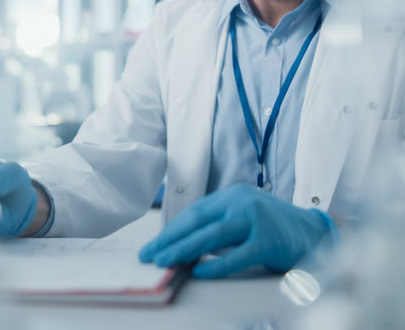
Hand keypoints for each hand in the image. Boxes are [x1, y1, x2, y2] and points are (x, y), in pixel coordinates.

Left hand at [139, 183, 336, 277]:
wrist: (316, 233)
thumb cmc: (274, 228)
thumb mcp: (244, 217)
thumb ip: (219, 225)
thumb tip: (184, 245)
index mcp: (233, 195)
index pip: (195, 211)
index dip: (172, 229)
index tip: (155, 244)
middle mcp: (242, 201)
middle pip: (198, 220)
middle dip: (170, 239)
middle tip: (150, 254)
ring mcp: (256, 219)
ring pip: (212, 235)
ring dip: (184, 249)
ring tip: (164, 261)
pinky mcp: (269, 240)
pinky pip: (237, 254)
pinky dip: (216, 264)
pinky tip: (199, 271)